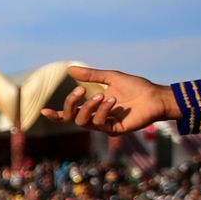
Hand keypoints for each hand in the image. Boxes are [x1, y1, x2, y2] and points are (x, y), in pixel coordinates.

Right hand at [40, 66, 176, 134]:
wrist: (156, 97)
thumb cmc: (136, 88)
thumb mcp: (110, 77)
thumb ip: (91, 76)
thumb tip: (70, 69)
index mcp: (93, 107)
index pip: (70, 114)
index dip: (56, 115)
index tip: (44, 111)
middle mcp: (96, 117)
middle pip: (71, 118)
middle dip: (71, 104)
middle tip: (80, 90)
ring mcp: (104, 125)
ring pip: (83, 122)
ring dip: (89, 107)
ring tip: (103, 95)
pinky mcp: (114, 130)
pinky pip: (99, 123)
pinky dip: (103, 110)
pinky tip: (113, 101)